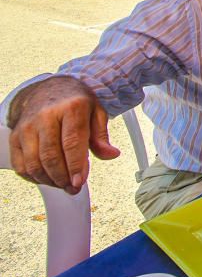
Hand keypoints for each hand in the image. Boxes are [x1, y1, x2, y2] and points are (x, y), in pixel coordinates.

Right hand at [7, 76, 120, 193]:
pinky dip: (33, 177)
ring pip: (34, 163)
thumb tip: (111, 154)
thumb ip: (102, 136)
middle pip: (51, 156)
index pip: (72, 142)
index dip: (75, 166)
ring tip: (63, 184)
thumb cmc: (75, 102)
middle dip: (63, 178)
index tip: (79, 181)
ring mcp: (27, 126)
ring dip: (49, 180)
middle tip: (74, 187)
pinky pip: (21, 165)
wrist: (50, 90)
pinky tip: (47, 178)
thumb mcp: (96, 112)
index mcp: (71, 108)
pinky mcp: (15, 136)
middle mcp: (45, 116)